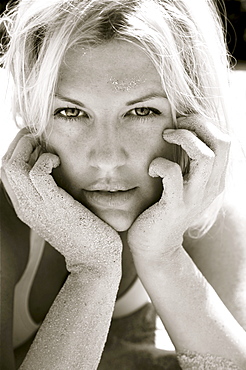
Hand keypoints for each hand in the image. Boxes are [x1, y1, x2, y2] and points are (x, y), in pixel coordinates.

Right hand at [1, 130, 121, 273]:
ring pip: (13, 166)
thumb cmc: (82, 231)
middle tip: (38, 135)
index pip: (6, 172)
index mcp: (25, 206)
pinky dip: (45, 159)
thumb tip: (53, 168)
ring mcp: (37, 206)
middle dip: (20, 143)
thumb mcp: (60, 210)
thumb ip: (51, 192)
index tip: (35, 141)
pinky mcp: (55, 205)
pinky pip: (37, 173)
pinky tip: (58, 160)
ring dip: (29, 146)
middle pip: (5, 165)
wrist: (95, 258)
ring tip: (46, 144)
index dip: (17, 151)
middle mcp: (25, 206)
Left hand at [127, 115, 229, 258]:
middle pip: (221, 143)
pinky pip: (173, 174)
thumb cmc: (164, 207)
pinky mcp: (175, 206)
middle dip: (198, 124)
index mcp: (215, 178)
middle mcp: (211, 187)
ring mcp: (195, 197)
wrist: (155, 245)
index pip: (224, 140)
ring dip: (183, 138)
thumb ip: (188, 162)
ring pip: (204, 156)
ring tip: (166, 137)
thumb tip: (182, 129)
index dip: (204, 123)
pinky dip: (159, 164)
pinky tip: (151, 169)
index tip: (183, 122)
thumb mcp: (184, 183)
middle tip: (176, 125)